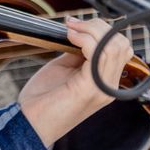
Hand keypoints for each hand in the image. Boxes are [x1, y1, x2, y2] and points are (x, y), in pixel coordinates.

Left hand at [16, 16, 133, 145]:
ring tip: (71, 30)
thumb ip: (77, 52)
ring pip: (113, 47)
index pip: (120, 48)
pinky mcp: (91, 89)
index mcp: (105, 82)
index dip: (101, 30)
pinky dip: (85, 39)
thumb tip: (81, 32)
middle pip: (120, 44)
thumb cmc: (42, 99)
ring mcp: (102, 89)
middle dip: (98, 26)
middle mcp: (108, 87)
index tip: (77, 24)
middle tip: (74, 25)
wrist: (29, 125)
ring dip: (90, 30)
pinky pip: (99, 54)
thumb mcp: (64, 68)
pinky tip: (71, 38)